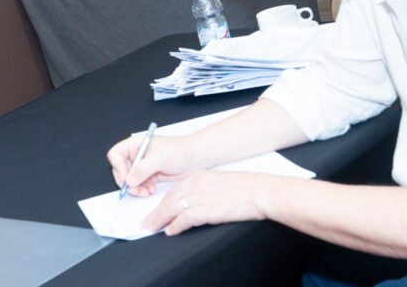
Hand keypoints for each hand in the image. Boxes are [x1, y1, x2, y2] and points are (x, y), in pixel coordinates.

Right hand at [106, 133, 193, 196]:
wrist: (196, 158)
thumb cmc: (180, 150)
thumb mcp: (160, 158)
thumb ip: (142, 169)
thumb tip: (129, 180)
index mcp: (136, 144)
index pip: (116, 154)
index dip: (118, 167)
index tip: (126, 178)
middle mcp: (137, 155)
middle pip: (120, 169)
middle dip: (127, 181)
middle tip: (135, 189)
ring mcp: (143, 166)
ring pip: (130, 180)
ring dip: (135, 188)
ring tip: (145, 192)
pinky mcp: (150, 175)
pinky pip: (139, 185)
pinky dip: (142, 190)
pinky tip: (151, 190)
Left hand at [142, 170, 276, 234]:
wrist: (260, 192)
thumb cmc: (246, 188)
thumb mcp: (220, 182)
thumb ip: (204, 189)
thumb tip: (196, 202)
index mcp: (198, 176)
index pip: (173, 190)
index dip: (162, 202)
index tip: (155, 210)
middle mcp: (194, 184)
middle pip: (167, 199)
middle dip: (155, 212)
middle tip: (146, 222)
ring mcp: (198, 196)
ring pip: (170, 209)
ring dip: (158, 220)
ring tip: (150, 228)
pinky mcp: (204, 209)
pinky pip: (183, 219)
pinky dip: (174, 226)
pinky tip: (170, 231)